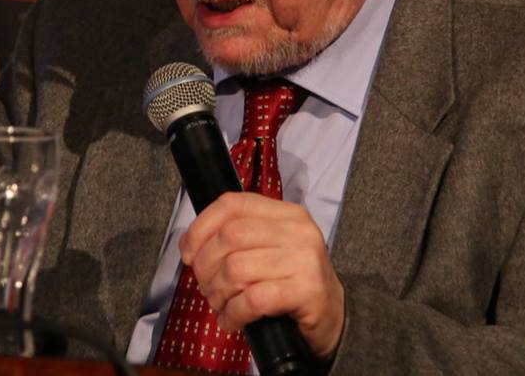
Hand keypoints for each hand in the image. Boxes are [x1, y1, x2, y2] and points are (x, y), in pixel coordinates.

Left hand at [181, 192, 344, 359]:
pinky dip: (234, 313)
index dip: (201, 227)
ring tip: (220, 305)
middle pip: (230, 236)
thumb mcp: (270, 248)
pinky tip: (233, 320)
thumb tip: (190, 245)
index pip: (232, 204)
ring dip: (218, 293)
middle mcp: (297, 230)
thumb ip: (238, 237)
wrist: (336, 315)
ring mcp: (305, 259)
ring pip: (237, 268)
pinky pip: (254, 299)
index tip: (188, 252)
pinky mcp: (307, 291)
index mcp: (286, 213)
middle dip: (206, 266)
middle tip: (206, 286)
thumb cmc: (293, 281)